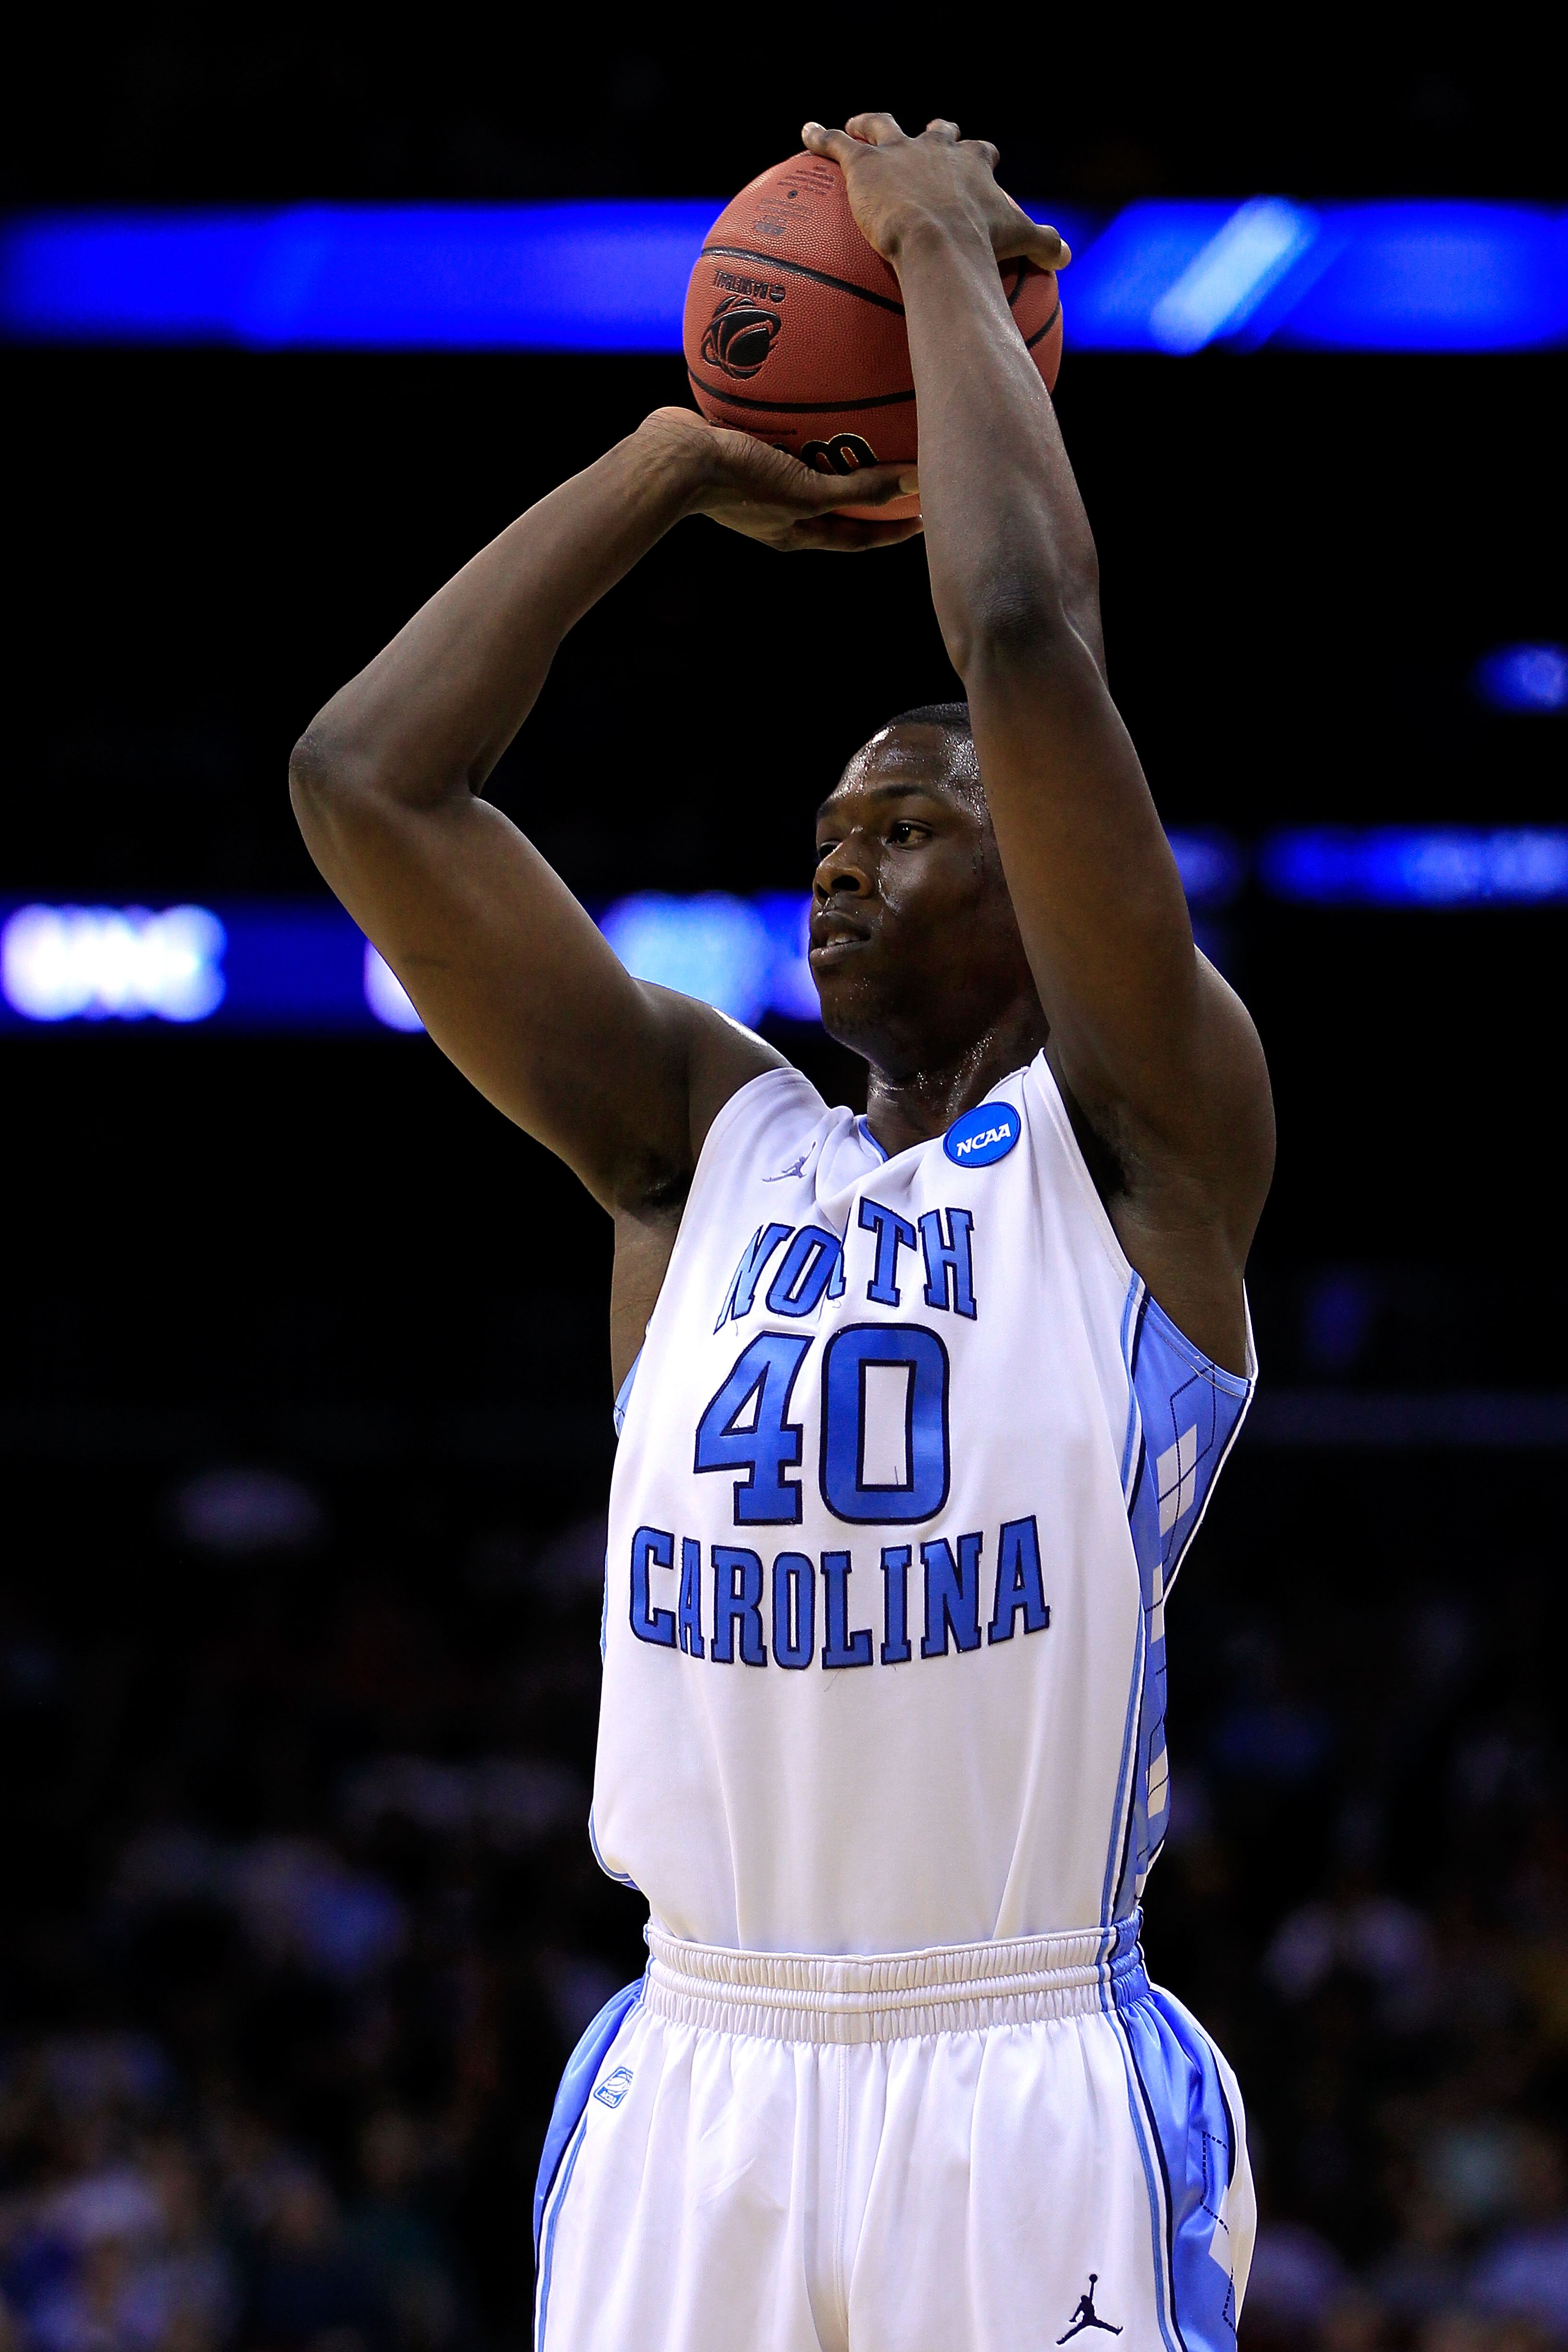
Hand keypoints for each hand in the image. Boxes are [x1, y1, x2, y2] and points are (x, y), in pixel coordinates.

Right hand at [637, 408, 922, 552]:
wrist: (673, 458)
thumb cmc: (739, 482)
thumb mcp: (807, 491)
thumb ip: (860, 489)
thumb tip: (917, 480)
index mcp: (796, 533)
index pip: (858, 537)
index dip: (893, 530)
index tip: (927, 516)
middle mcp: (780, 513)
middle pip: (837, 508)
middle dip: (870, 496)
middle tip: (905, 475)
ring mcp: (758, 484)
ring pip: (809, 470)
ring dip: (837, 456)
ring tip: (866, 431)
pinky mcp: (741, 451)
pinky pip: (783, 437)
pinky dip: (804, 422)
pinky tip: (817, 394)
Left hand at [801, 114, 1069, 277]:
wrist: (939, 242)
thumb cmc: (981, 246)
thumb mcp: (1021, 244)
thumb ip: (1044, 246)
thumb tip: (1066, 257)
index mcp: (971, 165)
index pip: (977, 153)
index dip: (976, 155)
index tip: (976, 158)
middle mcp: (935, 149)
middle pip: (933, 133)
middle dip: (929, 134)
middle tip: (921, 138)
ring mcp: (898, 152)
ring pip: (880, 127)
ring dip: (868, 125)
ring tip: (855, 125)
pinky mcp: (864, 164)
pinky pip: (835, 143)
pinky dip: (819, 137)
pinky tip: (805, 133)